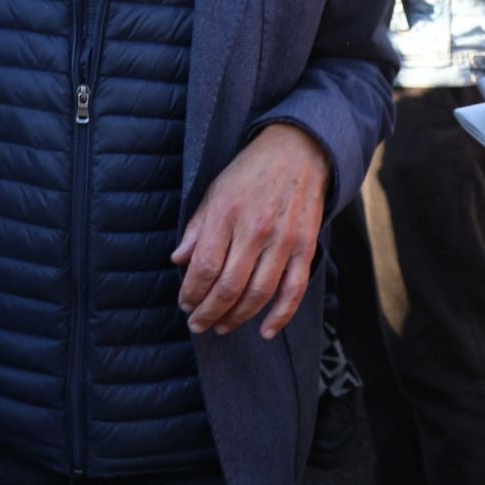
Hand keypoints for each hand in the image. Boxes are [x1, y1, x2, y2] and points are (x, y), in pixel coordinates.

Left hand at [171, 123, 328, 337]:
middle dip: (210, 311)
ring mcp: (284, 241)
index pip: (205, 265)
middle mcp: (255, 229)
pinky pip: (294, 290)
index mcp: (227, 213)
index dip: (192, 291)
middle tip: (198, 325)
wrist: (297, 152)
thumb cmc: (248, 173)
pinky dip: (280, 315)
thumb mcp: (214, 192)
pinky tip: (264, 331)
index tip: (184, 304)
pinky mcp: (307, 248)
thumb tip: (178, 261)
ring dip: (238, 317)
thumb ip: (197, 229)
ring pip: (259, 293)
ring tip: (222, 327)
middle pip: (230, 285)